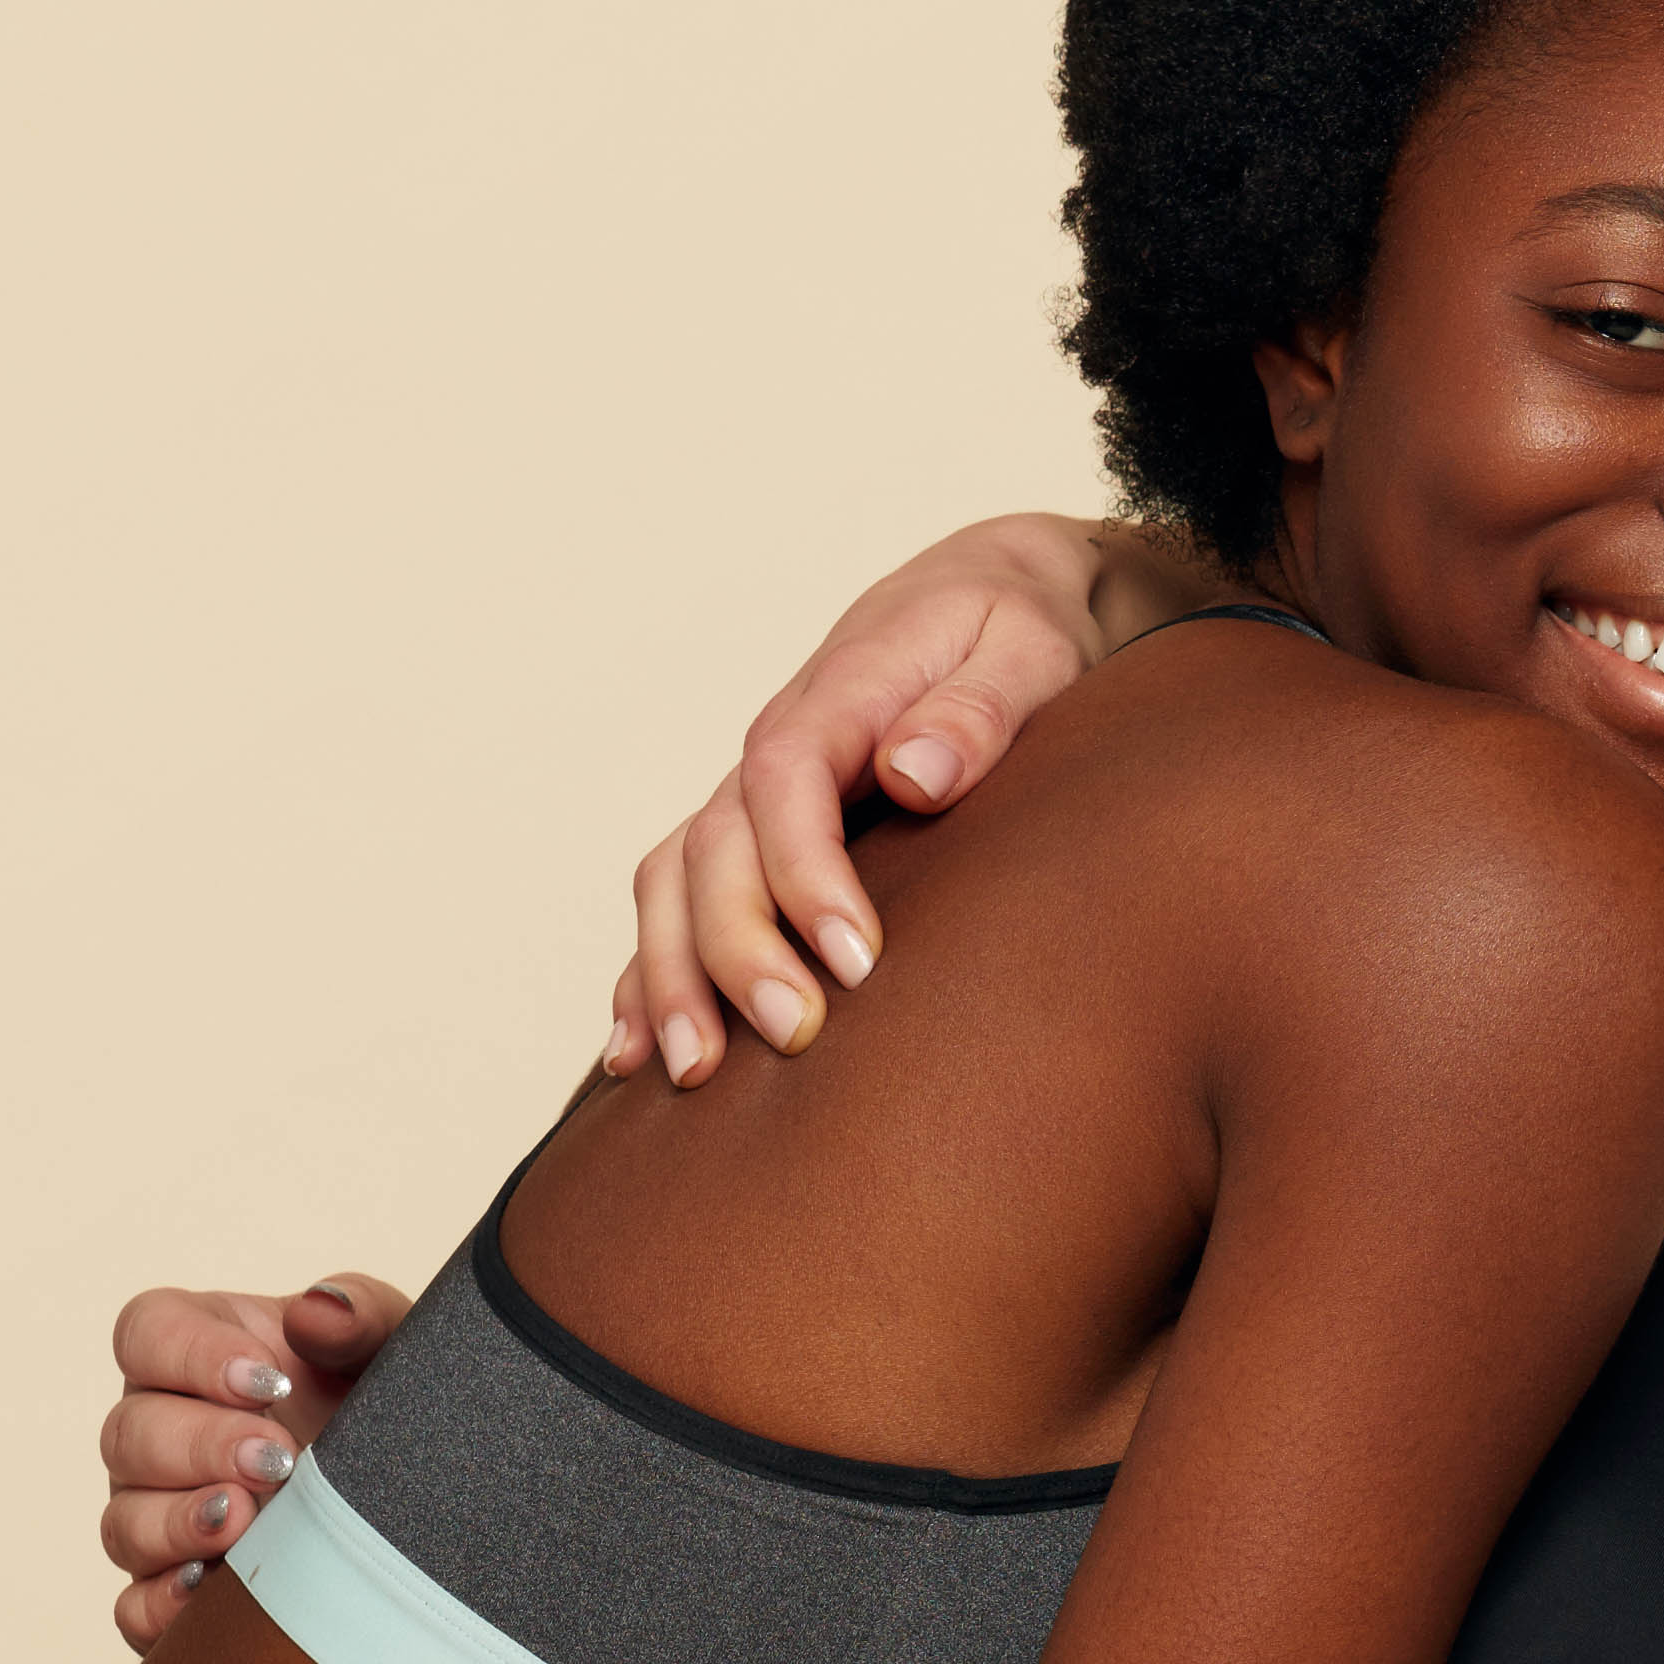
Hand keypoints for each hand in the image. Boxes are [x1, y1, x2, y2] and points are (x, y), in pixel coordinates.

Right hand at [93, 1275, 404, 1648]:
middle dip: (202, 1446)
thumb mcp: (397, 1348)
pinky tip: (211, 1590)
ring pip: (124, 1522)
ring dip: (179, 1524)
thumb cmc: (393, 1407)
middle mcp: (165, 1433)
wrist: (436, 1499)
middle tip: (280, 1461)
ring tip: (250, 1521)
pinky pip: (134, 1608)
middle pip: (128, 1432)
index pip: (146, 1333)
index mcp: (202, 1353)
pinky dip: (160, 1604)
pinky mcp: (176, 1592)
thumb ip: (359, 1315)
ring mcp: (161, 1516)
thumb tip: (315, 1311)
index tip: (268, 1382)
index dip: (191, 1355)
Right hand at [610, 521, 1133, 1088]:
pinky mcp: (755, 834)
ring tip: (695, 1072)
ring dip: (673, 975)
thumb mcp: (1024, 647)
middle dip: (738, 947)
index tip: (858, 960)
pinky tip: (639, 1051)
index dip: (806, 875)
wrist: (990, 592)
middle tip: (794, 1033)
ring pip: (675, 881)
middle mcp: (776, 749)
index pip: (787, 784)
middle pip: (714, 847)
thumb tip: (914, 773)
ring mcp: (754, 795)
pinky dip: (650, 972)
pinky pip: (678, 902)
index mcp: (840, 697)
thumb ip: (977, 708)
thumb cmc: (1015, 625)